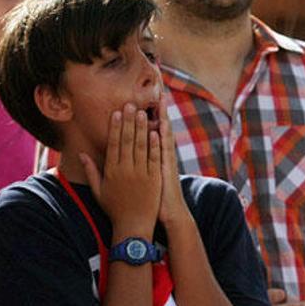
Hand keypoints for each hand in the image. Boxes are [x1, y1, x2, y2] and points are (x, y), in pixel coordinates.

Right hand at [81, 103, 160, 239]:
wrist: (133, 226)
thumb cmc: (114, 209)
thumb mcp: (98, 191)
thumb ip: (90, 171)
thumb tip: (80, 154)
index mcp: (111, 171)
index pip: (113, 144)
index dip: (115, 127)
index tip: (116, 112)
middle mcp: (125, 170)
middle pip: (127, 141)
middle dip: (129, 121)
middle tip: (130, 104)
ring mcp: (141, 174)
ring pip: (141, 146)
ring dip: (142, 128)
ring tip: (143, 112)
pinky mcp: (154, 179)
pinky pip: (154, 158)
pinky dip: (155, 145)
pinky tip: (155, 132)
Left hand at [155, 94, 188, 224]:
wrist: (170, 213)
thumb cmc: (156, 198)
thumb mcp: (147, 178)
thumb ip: (142, 164)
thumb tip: (134, 155)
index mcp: (155, 157)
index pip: (151, 132)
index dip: (147, 117)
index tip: (145, 101)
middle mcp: (163, 155)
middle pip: (160, 128)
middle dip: (158, 111)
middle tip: (157, 91)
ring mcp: (166, 161)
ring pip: (164, 135)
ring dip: (162, 118)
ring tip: (161, 101)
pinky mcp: (167, 169)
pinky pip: (165, 150)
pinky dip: (163, 138)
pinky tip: (161, 126)